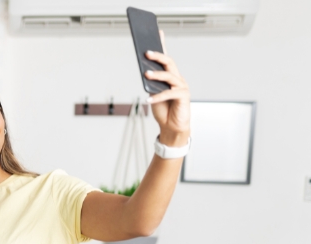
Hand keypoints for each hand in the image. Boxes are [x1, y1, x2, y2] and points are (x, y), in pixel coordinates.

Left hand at [145, 30, 189, 146]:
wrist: (171, 126)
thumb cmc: (163, 109)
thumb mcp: (153, 93)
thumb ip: (151, 83)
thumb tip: (144, 72)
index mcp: (170, 76)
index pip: (166, 58)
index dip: (162, 45)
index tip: (158, 32)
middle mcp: (177, 78)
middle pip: (169, 63)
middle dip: (158, 56)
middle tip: (146, 53)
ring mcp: (181, 86)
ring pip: (170, 76)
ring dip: (157, 75)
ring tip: (146, 75)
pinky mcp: (184, 96)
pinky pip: (170, 93)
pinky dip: (158, 97)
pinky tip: (148, 99)